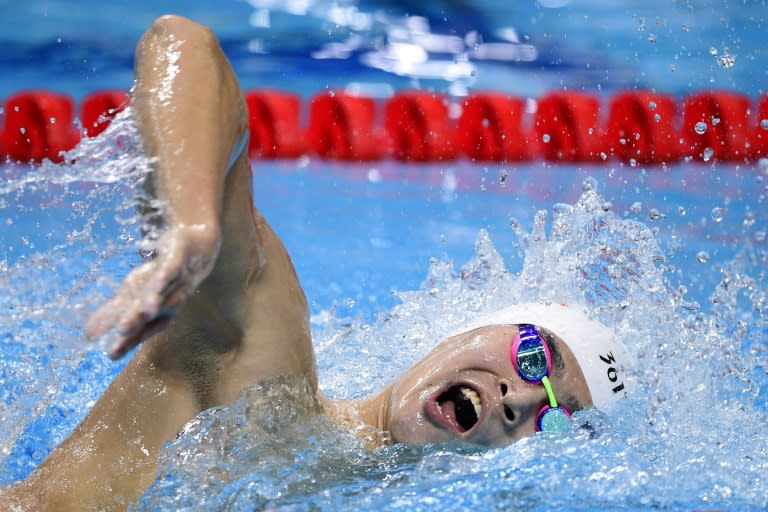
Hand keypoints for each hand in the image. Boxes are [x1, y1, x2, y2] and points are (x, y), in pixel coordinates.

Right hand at [86, 223, 220, 358]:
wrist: (198, 249)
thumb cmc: (163, 277)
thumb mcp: (136, 293)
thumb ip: (115, 314)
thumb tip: (88, 335)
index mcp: (156, 311)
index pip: (141, 329)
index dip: (128, 341)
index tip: (111, 355)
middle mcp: (168, 299)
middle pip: (152, 313)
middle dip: (138, 322)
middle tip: (122, 331)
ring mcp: (175, 279)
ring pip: (165, 292)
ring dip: (156, 301)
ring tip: (146, 311)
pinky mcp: (179, 259)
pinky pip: (174, 268)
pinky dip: (168, 275)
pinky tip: (160, 280)